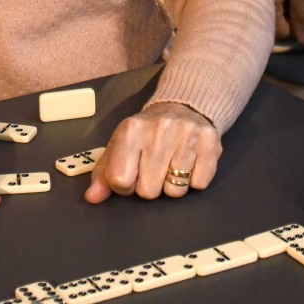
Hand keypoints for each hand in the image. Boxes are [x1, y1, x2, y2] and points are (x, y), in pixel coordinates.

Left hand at [86, 102, 220, 202]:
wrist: (184, 106)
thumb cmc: (147, 132)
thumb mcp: (121, 145)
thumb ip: (104, 173)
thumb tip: (93, 197)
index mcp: (131, 130)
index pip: (120, 181)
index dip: (125, 185)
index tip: (132, 173)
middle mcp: (159, 131)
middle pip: (148, 191)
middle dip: (150, 186)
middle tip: (154, 168)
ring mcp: (186, 136)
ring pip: (175, 191)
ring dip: (173, 184)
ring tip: (172, 164)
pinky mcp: (210, 143)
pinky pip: (199, 184)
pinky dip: (195, 179)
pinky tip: (190, 162)